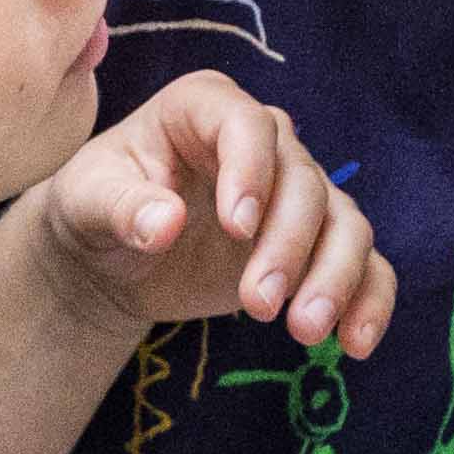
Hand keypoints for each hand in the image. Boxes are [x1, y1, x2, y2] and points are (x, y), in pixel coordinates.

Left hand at [14, 72, 395, 357]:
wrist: (111, 257)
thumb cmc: (94, 208)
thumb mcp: (85, 201)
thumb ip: (121, 207)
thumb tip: (164, 223)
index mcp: (204, 109)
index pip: (246, 125)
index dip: (251, 171)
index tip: (236, 227)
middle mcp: (263, 143)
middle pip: (303, 181)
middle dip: (289, 244)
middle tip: (260, 305)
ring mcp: (295, 194)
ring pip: (345, 223)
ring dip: (335, 277)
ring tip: (303, 331)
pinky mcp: (314, 245)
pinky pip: (363, 265)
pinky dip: (368, 300)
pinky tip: (354, 344)